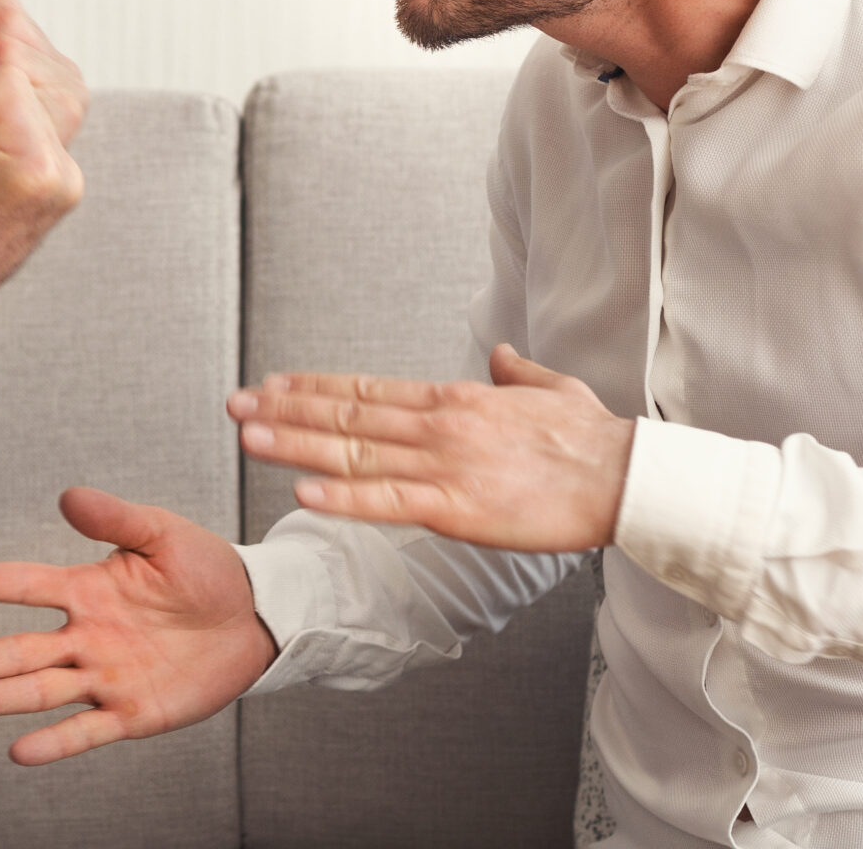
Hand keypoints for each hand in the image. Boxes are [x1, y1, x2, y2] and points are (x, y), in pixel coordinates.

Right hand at [0, 487, 276, 765]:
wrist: (254, 618)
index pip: (25, 586)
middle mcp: (87, 636)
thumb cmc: (206, 570)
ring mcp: (106, 676)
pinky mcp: (133, 712)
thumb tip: (68, 496)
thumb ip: (116, 518)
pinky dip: (55, 743)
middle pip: (17, 651)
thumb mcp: (162, 534)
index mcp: (89, 589)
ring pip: (39, 691)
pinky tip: (18, 751)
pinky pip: (87, 730)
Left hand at [227, 344, 635, 554]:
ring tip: (249, 437)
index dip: (314, 387)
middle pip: (347, 415)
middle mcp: (440, 425)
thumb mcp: (550, 389)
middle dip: (285, 410)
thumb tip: (499, 353)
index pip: (368, 389)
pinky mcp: (459, 509)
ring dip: (296, 445)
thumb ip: (516, 372)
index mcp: (455, 399)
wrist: (626, 477)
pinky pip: (388, 503)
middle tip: (236, 404)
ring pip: (355, 453)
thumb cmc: (593, 439)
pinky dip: (343, 496)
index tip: (273, 383)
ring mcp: (445, 466)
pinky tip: (304, 492)